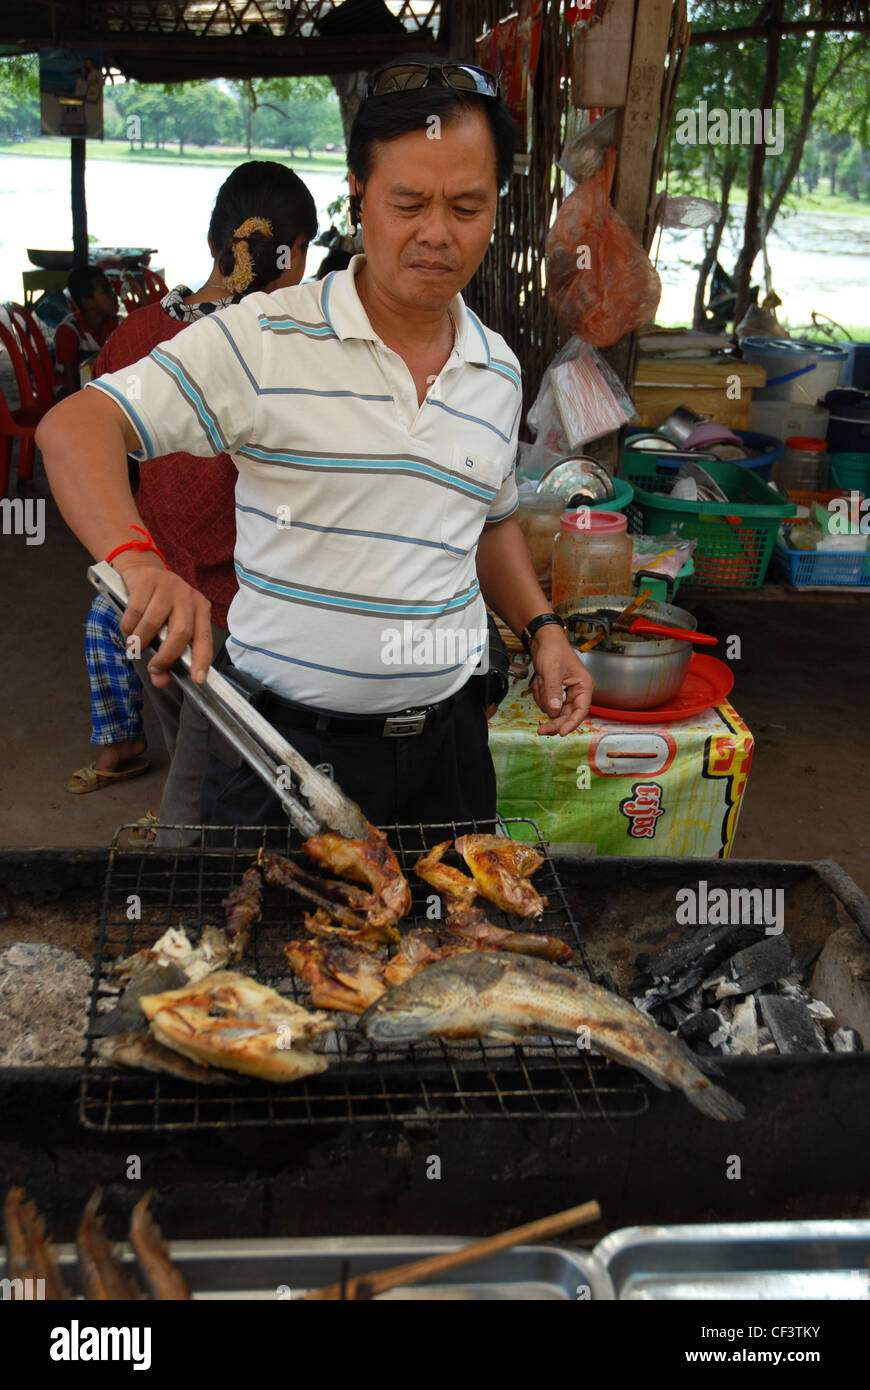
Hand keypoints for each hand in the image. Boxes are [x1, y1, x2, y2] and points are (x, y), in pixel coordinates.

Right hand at [113, 556, 212, 687]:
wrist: (143, 570)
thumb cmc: (159, 605)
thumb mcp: (168, 628)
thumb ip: (167, 656)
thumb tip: (159, 681)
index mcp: (200, 609)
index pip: (204, 639)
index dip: (201, 660)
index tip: (197, 679)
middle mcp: (188, 597)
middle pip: (180, 633)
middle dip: (165, 656)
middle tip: (153, 667)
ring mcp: (168, 586)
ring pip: (154, 623)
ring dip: (141, 641)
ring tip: (135, 646)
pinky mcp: (147, 580)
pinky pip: (135, 612)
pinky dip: (128, 627)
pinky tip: (128, 629)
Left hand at [528, 626, 593, 735]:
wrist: (543, 640)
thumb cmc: (553, 649)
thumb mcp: (552, 670)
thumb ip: (554, 691)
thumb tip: (555, 711)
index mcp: (584, 685)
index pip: (581, 710)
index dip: (572, 723)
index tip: (561, 732)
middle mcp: (578, 691)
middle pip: (567, 715)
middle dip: (554, 721)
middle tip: (542, 731)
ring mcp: (567, 693)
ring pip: (555, 711)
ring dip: (544, 700)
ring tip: (540, 681)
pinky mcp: (557, 693)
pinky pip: (547, 703)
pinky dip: (540, 695)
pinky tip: (539, 681)